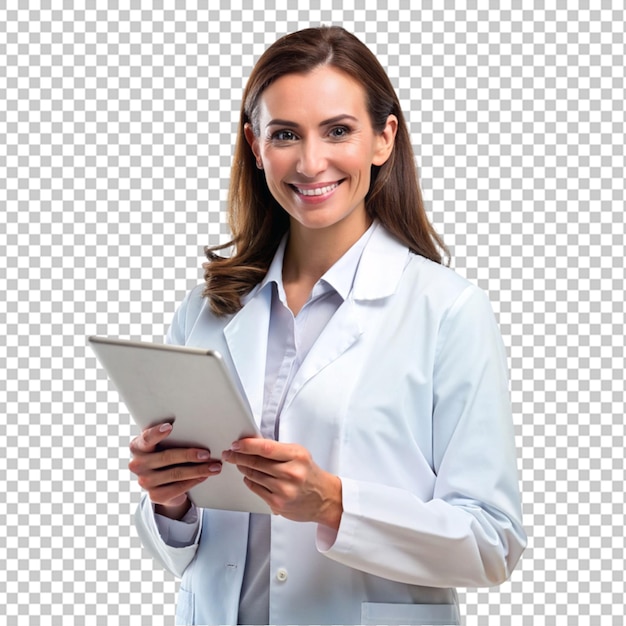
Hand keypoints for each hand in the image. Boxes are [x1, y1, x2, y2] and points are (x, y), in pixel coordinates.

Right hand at [128, 422, 221, 518]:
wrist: (161, 481)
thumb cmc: (165, 453)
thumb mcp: (163, 443)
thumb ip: (171, 436)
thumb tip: (196, 428)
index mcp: (137, 446)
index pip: (146, 438)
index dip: (156, 433)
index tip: (170, 427)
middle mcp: (137, 464)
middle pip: (166, 457)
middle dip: (189, 455)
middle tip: (207, 454)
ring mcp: (144, 482)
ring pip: (176, 473)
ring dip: (198, 470)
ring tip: (214, 466)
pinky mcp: (155, 496)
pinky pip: (178, 488)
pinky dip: (194, 481)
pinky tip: (204, 476)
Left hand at [222, 438, 342, 528]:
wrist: (324, 498)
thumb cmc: (309, 474)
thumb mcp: (299, 455)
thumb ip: (278, 449)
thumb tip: (253, 443)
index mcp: (297, 456)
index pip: (266, 448)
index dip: (247, 445)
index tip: (236, 444)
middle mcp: (291, 473)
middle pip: (256, 462)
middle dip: (238, 456)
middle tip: (230, 453)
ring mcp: (284, 490)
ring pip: (253, 476)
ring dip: (243, 468)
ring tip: (238, 463)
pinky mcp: (278, 504)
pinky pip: (256, 489)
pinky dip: (249, 481)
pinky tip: (248, 477)